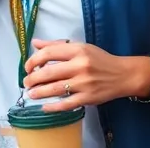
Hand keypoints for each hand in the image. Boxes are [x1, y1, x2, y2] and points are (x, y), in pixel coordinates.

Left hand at [23, 40, 142, 111]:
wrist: (123, 75)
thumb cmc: (100, 60)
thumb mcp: (81, 47)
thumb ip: (57, 45)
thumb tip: (35, 43)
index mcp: (78, 50)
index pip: (49, 52)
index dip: (33, 60)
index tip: (28, 66)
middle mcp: (80, 65)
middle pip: (48, 72)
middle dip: (32, 78)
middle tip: (26, 82)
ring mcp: (84, 83)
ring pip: (54, 89)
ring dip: (38, 92)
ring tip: (31, 94)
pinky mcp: (87, 98)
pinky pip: (65, 104)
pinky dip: (52, 106)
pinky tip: (44, 106)